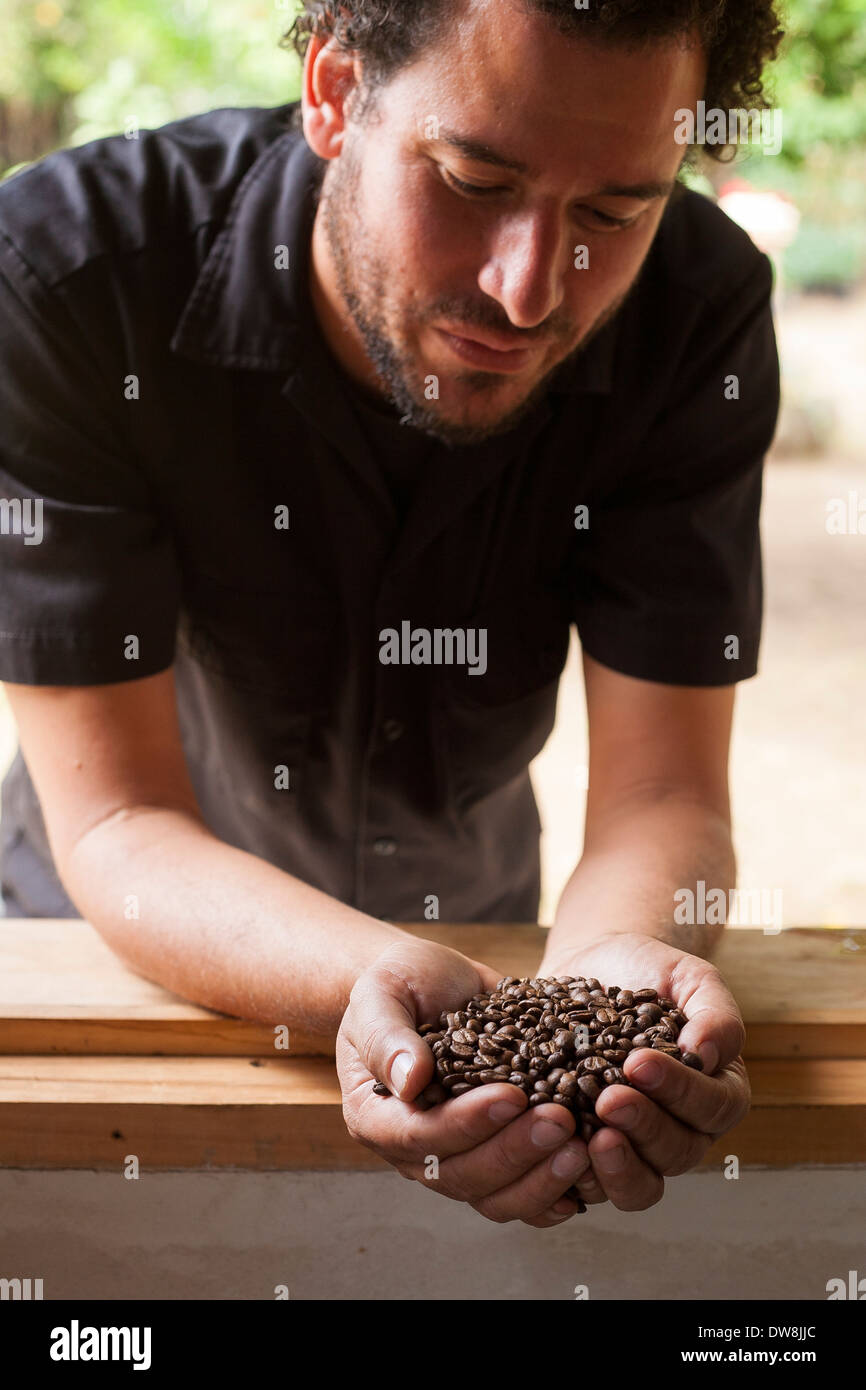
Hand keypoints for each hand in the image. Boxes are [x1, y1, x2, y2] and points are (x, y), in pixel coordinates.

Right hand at [337, 939, 593, 1225]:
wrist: (435, 983)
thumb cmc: (403, 983)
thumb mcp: (383, 992)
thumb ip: (388, 1035)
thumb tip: (409, 1081)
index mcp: (377, 1114)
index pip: (417, 1137)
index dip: (465, 1124)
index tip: (511, 1095)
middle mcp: (413, 1149)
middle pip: (462, 1175)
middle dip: (514, 1151)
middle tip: (561, 1120)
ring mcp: (455, 1158)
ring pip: (495, 1197)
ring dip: (540, 1179)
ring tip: (581, 1146)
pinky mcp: (493, 1155)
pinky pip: (521, 1195)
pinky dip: (553, 1192)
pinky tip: (585, 1173)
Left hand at [539, 931, 749, 1211]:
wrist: (595, 967)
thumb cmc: (651, 972)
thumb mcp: (690, 978)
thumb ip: (713, 1012)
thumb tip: (707, 1054)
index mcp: (718, 1092)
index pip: (713, 1106)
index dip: (679, 1091)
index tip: (638, 1063)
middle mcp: (684, 1130)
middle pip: (677, 1152)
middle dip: (643, 1127)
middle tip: (609, 1099)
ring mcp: (637, 1149)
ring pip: (640, 1186)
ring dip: (616, 1167)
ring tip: (588, 1137)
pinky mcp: (592, 1154)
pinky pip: (590, 1185)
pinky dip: (574, 1175)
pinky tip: (554, 1149)